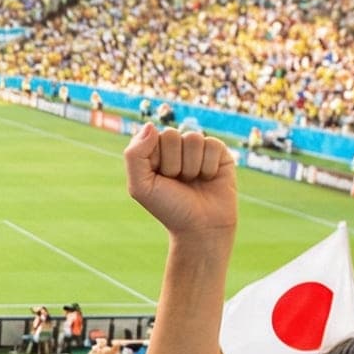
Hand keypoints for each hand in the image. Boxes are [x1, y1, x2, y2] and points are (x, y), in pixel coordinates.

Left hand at [122, 123, 236, 244]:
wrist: (199, 227)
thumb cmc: (168, 207)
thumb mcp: (140, 186)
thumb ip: (134, 154)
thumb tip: (151, 125)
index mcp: (154, 151)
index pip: (151, 136)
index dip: (155, 161)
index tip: (160, 179)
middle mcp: (176, 146)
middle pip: (172, 134)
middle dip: (173, 164)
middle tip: (178, 182)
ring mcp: (197, 148)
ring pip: (193, 138)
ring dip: (191, 167)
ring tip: (193, 181)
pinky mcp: (219, 152)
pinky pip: (212, 144)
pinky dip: (208, 166)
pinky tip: (209, 178)